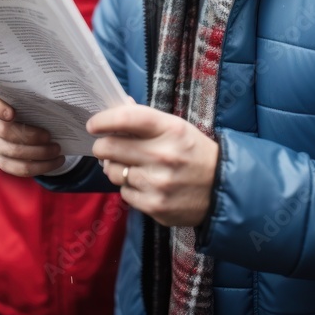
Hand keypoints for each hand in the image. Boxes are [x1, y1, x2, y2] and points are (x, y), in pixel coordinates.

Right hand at [0, 90, 64, 175]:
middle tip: (49, 136)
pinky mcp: (3, 161)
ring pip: (14, 152)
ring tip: (57, 150)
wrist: (33, 123)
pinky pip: (19, 169)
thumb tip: (59, 95)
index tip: (13, 113)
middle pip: (4, 131)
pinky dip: (41, 167)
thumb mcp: (33, 97)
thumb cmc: (33, 105)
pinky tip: (56, 161)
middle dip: (30, 135)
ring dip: (39, 153)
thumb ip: (38, 95)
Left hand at [87, 104, 219, 226]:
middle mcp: (163, 155)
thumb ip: (145, 119)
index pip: (126, 118)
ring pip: (113, 172)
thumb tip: (116, 107)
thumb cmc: (194, 152)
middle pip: (110, 147)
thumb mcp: (176, 127)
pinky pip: (124, 193)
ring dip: (115, 167)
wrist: (222, 188)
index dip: (103, 120)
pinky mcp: (155, 206)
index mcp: (170, 129)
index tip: (93, 124)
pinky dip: (128, 187)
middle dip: (101, 146)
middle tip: (104, 146)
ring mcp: (158, 183)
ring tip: (129, 165)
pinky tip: (143, 183)